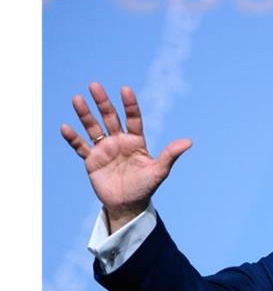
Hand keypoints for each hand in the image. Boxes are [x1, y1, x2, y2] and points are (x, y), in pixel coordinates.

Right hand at [61, 82, 191, 232]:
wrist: (128, 205)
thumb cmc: (145, 187)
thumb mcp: (159, 171)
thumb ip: (170, 155)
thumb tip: (189, 142)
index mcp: (136, 141)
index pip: (133, 118)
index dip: (129, 105)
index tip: (125, 89)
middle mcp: (119, 141)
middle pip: (110, 117)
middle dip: (102, 102)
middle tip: (94, 85)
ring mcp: (104, 149)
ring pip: (93, 128)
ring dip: (85, 114)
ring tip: (77, 99)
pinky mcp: (92, 160)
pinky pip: (80, 146)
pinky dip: (73, 138)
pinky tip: (65, 127)